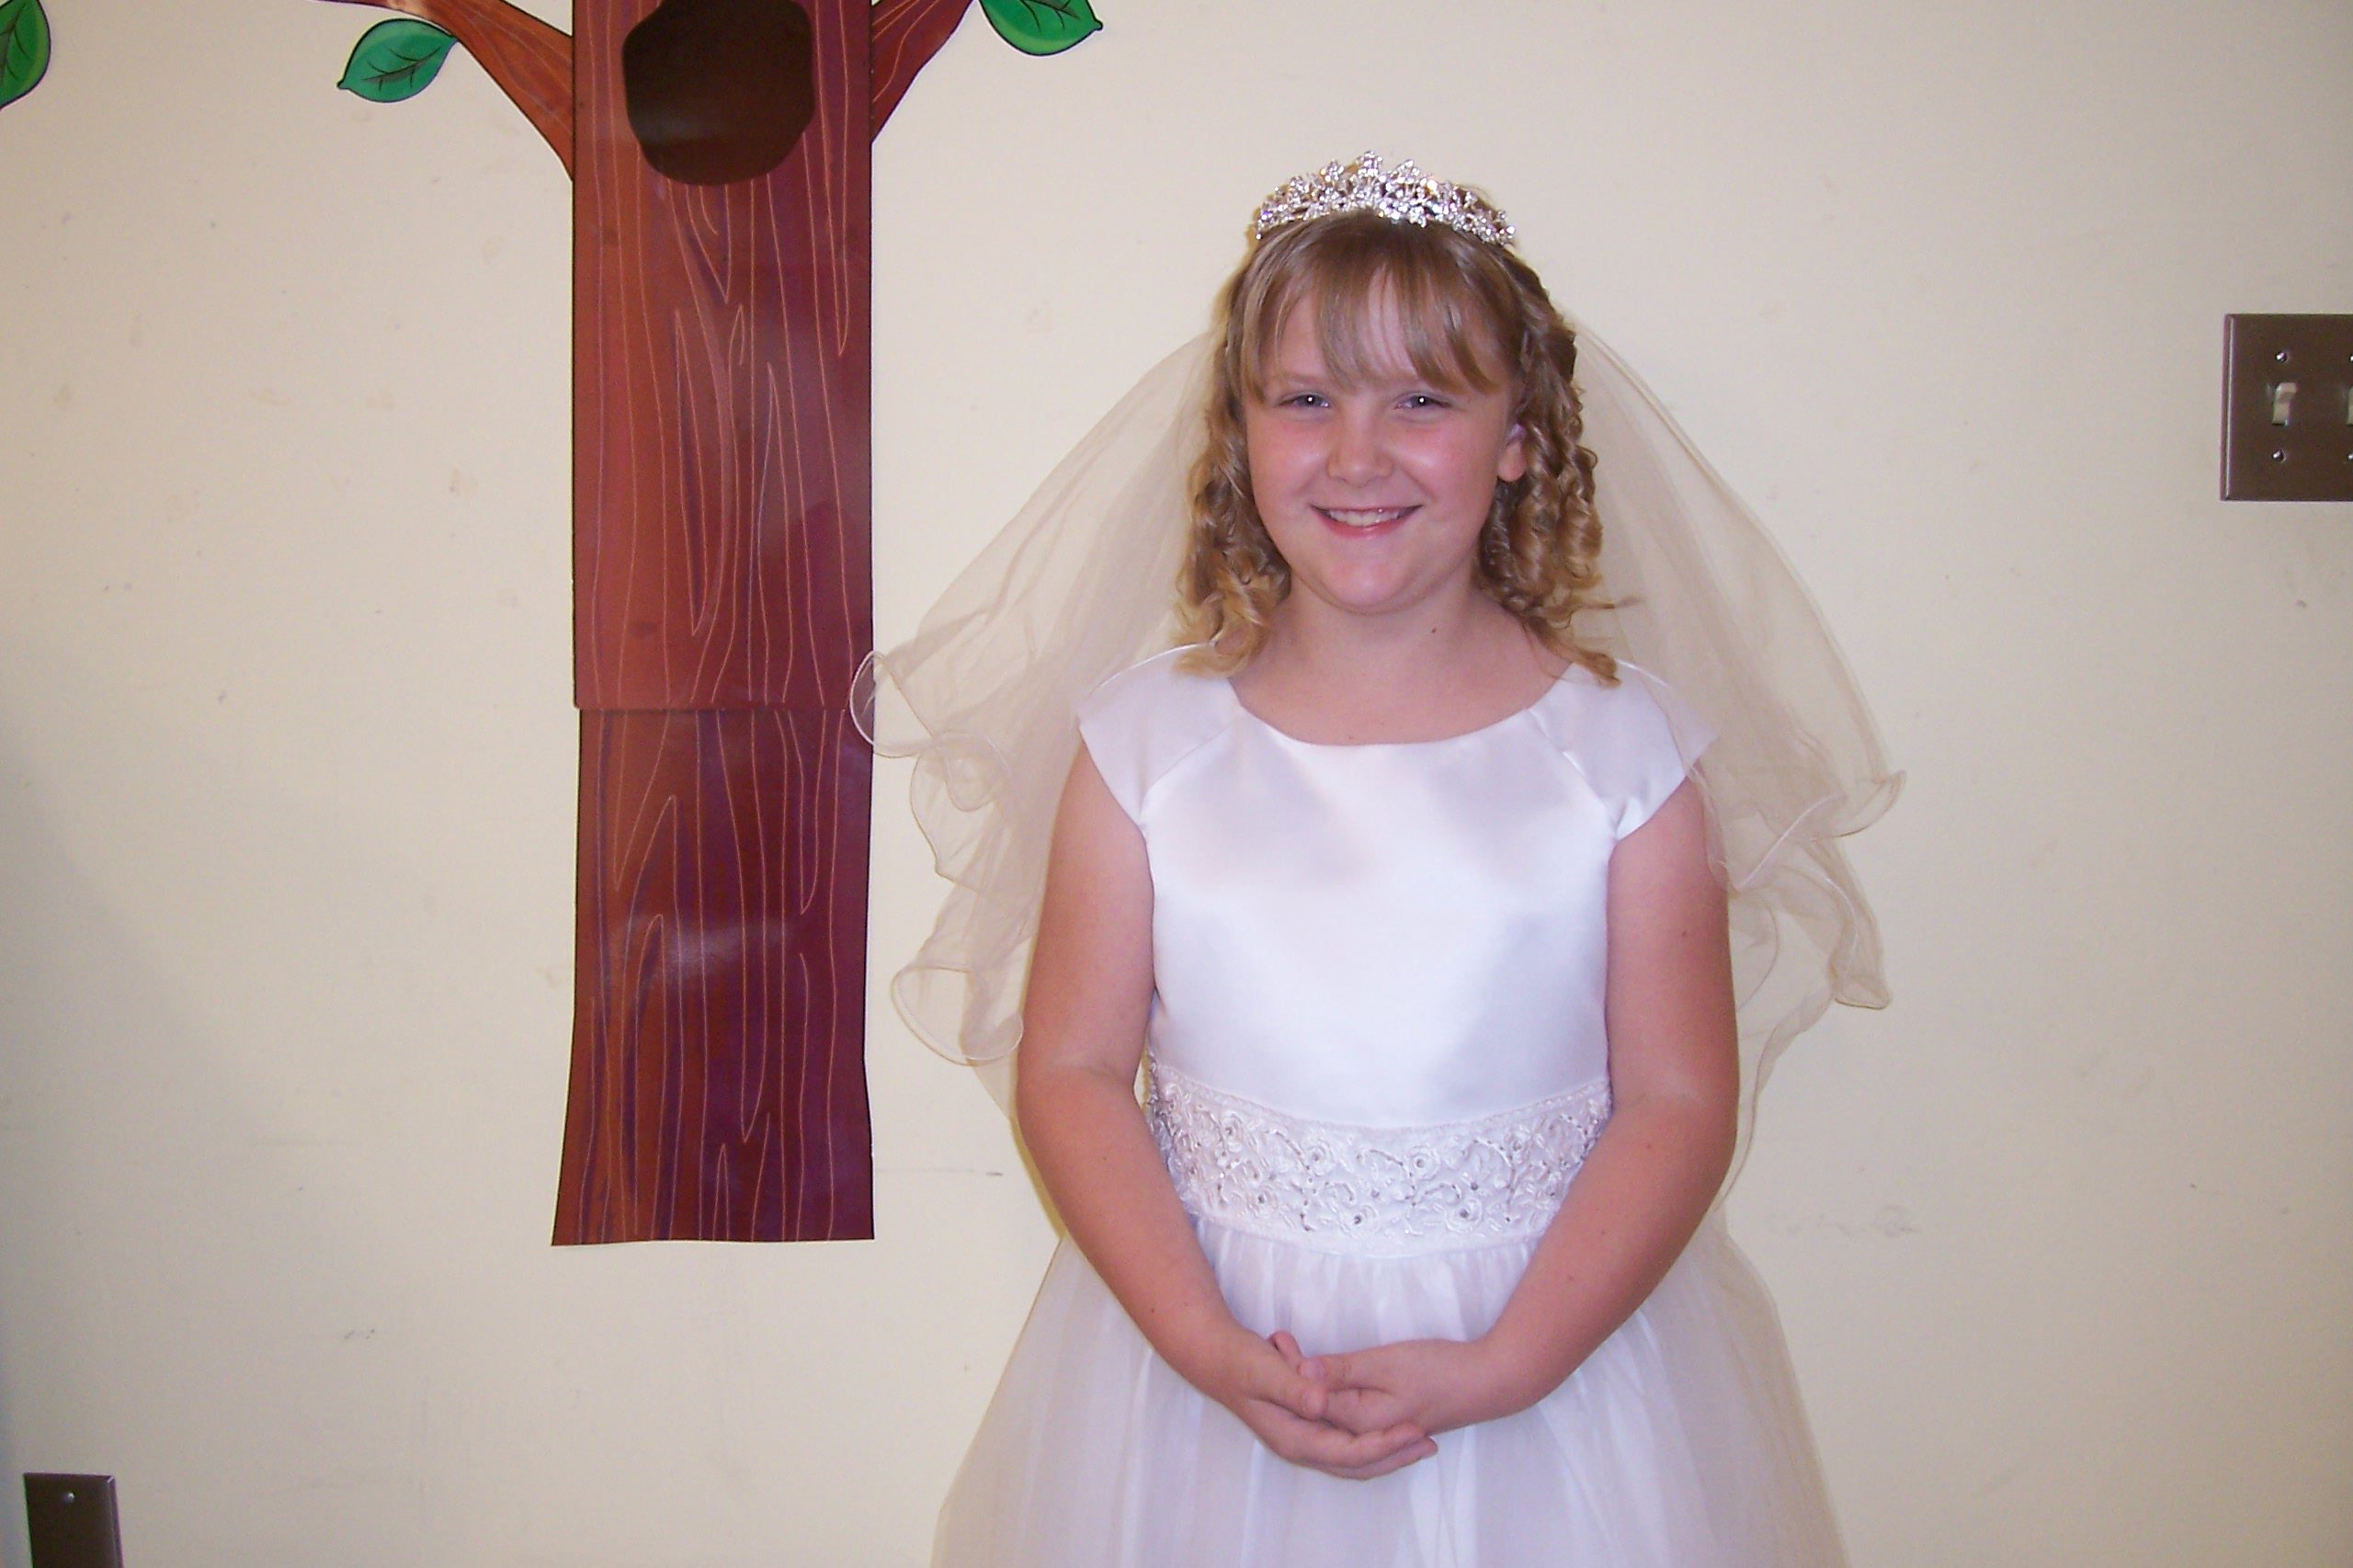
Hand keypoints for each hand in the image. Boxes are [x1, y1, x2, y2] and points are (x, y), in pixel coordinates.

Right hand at [1192, 1325, 1436, 1479]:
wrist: (1214, 1356)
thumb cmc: (1239, 1361)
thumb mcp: (1266, 1370)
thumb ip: (1294, 1387)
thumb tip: (1320, 1404)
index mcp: (1293, 1438)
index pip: (1348, 1453)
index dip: (1385, 1445)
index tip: (1416, 1431)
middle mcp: (1299, 1445)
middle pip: (1355, 1464)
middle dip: (1393, 1456)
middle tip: (1430, 1442)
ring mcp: (1302, 1437)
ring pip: (1353, 1456)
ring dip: (1386, 1450)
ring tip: (1420, 1440)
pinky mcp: (1305, 1424)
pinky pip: (1346, 1442)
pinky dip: (1371, 1438)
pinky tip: (1390, 1426)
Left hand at [1273, 1331, 1510, 1439]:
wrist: (1489, 1382)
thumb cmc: (1440, 1370)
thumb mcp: (1386, 1363)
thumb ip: (1342, 1370)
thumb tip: (1300, 1372)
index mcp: (1358, 1422)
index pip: (1309, 1399)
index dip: (1288, 1368)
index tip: (1274, 1338)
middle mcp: (1364, 1434)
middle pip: (1316, 1410)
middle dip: (1294, 1379)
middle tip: (1278, 1341)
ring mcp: (1378, 1431)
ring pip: (1330, 1414)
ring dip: (1310, 1388)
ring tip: (1291, 1353)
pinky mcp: (1389, 1423)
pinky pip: (1347, 1414)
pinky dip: (1330, 1395)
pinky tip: (1323, 1379)